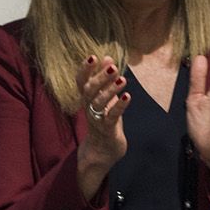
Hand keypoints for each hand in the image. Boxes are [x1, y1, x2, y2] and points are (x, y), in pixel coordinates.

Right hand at [75, 55, 129, 199]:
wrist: (102, 152)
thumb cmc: (104, 121)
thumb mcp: (105, 98)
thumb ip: (106, 79)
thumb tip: (107, 57)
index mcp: (88, 99)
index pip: (81, 82)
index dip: (85, 69)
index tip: (92, 56)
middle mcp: (89, 108)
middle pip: (89, 91)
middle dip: (100, 78)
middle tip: (113, 67)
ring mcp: (97, 120)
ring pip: (99, 103)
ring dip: (110, 91)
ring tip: (123, 80)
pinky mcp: (107, 130)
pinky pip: (111, 118)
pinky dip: (119, 107)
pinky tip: (128, 97)